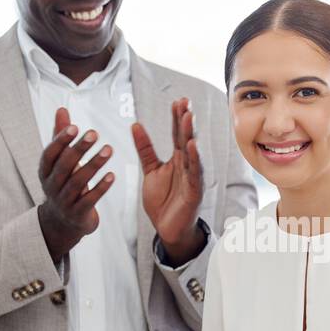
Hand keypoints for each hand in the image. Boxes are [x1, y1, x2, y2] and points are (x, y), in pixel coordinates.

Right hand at [37, 106, 114, 261]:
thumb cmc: (62, 183)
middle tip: (94, 133)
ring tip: (109, 150)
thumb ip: (60, 136)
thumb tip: (62, 109)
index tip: (75, 127)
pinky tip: (112, 175)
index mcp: (44, 171)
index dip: (61, 141)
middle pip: (64, 166)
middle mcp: (51, 186)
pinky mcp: (78, 213)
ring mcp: (64, 201)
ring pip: (78, 182)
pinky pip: (90, 199)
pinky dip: (101, 187)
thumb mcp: (59, 161)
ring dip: (94, 164)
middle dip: (79, 149)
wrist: (63, 222)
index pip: (50, 154)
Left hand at [133, 97, 205, 264]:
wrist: (167, 228)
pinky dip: (194, 160)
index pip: (176, 135)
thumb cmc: (162, 200)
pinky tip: (192, 146)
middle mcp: (186, 165)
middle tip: (185, 103)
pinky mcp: (194, 191)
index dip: (177, 118)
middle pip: (185, 139)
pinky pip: (194, 173)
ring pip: (191, 153)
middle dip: (185, 121)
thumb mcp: (150, 170)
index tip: (177, 101)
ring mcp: (192, 177)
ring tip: (188, 118)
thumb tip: (135, 125)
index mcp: (176, 159)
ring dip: (190, 135)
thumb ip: (145, 149)